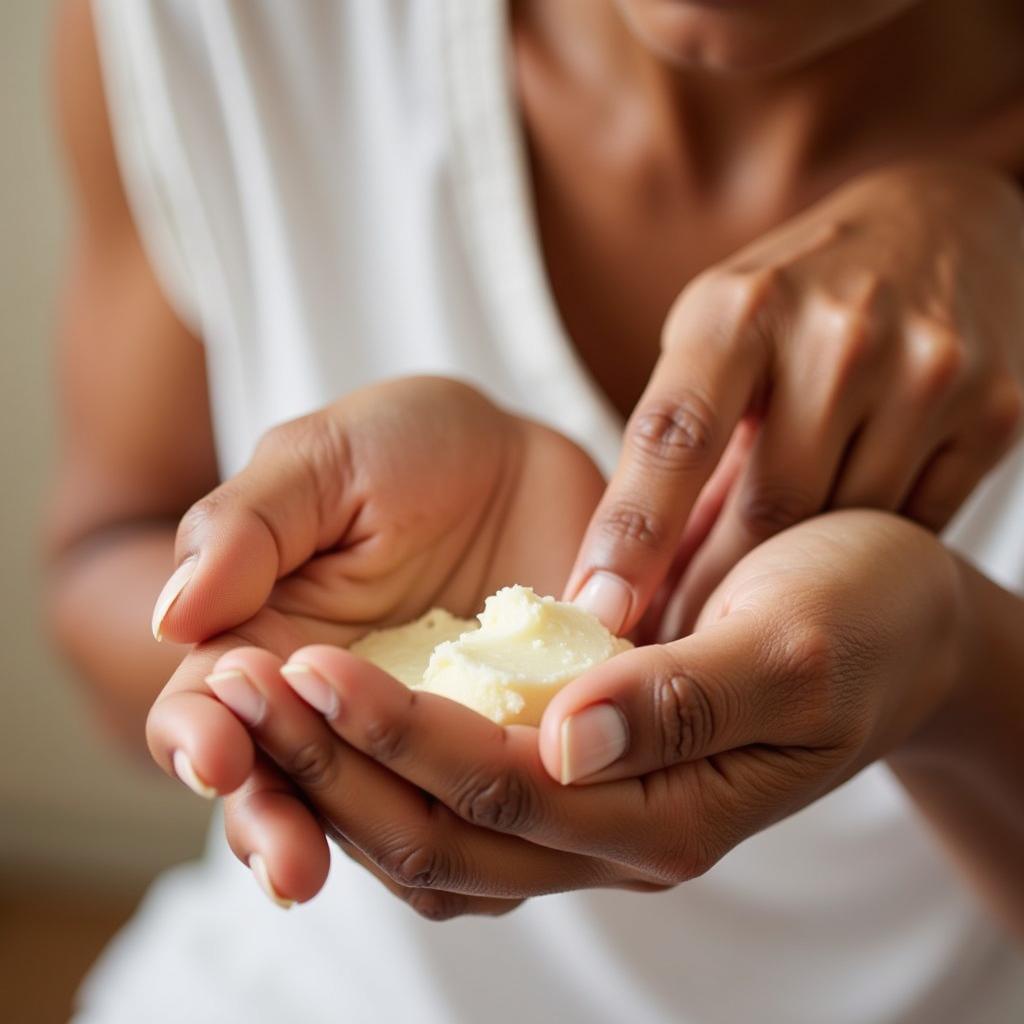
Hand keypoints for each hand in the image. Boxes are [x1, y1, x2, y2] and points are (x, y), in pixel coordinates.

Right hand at [145, 376, 604, 906]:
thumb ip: (248, 526)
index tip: (218, 755)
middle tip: (290, 866)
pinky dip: (486, 828)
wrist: (524, 456)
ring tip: (377, 869)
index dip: (202, 740)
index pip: (209, 713)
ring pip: (385, 821)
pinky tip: (495, 841)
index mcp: (268, 642)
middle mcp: (337, 711)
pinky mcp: (509, 745)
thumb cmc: (410, 447)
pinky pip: (492, 803)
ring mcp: (423, 740)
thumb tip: (175, 615)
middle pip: (287, 792)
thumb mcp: (326, 458)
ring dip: (374, 849)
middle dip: (278, 829)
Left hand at [200, 510, 965, 917]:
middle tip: (233, 689)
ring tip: (250, 695)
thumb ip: (683, 696)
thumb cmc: (867, 615)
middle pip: (444, 828)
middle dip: (332, 763)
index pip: (500, 793)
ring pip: (437, 821)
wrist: (901, 616)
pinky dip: (385, 754)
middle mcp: (621, 831)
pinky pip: (461, 788)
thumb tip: (566, 736)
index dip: (398, 735)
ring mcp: (597, 805)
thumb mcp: (795, 644)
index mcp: (672, 814)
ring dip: (338, 764)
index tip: (306, 668)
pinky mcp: (584, 763)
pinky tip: (327, 708)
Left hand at [566, 161, 1023, 639]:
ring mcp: (926, 373)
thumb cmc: (796, 292)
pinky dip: (862, 549)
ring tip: (747, 602)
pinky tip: (835, 556)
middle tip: (667, 637)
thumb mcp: (716, 327)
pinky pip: (913, 523)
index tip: (596, 608)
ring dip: (785, 578)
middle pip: (764, 508)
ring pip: (839, 529)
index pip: (674, 438)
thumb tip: (628, 559)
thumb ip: (678, 431)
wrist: (942, 224)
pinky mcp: (995, 412)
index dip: (632, 533)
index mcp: (743, 308)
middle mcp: (837, 336)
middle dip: (710, 585)